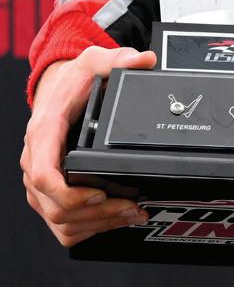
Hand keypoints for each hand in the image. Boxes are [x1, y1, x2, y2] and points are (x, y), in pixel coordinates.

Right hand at [22, 45, 155, 245]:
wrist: (61, 87)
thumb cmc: (75, 79)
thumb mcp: (97, 61)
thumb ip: (121, 59)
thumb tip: (144, 60)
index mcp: (44, 132)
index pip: (42, 174)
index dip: (68, 193)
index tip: (100, 194)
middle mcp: (36, 160)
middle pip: (54, 206)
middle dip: (96, 213)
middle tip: (131, 208)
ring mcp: (40, 180)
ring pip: (58, 220)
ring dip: (96, 224)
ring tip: (131, 215)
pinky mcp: (49, 191)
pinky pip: (60, 222)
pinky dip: (87, 227)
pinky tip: (114, 220)